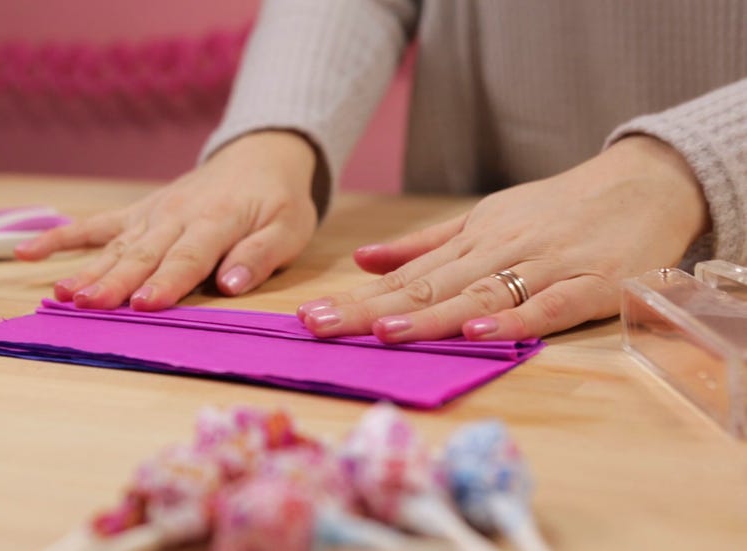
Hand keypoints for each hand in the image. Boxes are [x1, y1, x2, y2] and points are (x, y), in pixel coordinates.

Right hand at [15, 130, 318, 309]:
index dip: (166, 282)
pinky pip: (95, 225)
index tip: (143, 305)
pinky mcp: (138, 213)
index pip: (188, 256)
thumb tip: (230, 284)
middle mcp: (177, 216)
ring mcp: (152, 213)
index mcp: (217, 221)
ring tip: (61, 293)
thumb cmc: (277, 202)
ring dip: (87, 269)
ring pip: (116, 246)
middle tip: (88, 305)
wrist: (260, 157)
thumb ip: (259, 255)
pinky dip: (61, 237)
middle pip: (143, 254)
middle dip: (115, 281)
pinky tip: (25, 253)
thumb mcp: (289, 228)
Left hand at [297, 136, 710, 340]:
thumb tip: (363, 260)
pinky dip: (513, 319)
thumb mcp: (486, 217)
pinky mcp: (590, 285)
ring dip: (430, 316)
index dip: (358, 299)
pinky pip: (547, 305)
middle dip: (371, 311)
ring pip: (478, 295)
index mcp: (472, 240)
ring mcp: (544, 268)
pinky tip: (478, 333)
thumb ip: (426, 243)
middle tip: (320, 326)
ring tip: (382, 332)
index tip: (310, 316)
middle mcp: (499, 252)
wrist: (645, 184)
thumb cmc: (557, 209)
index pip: (406, 277)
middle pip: (429, 288)